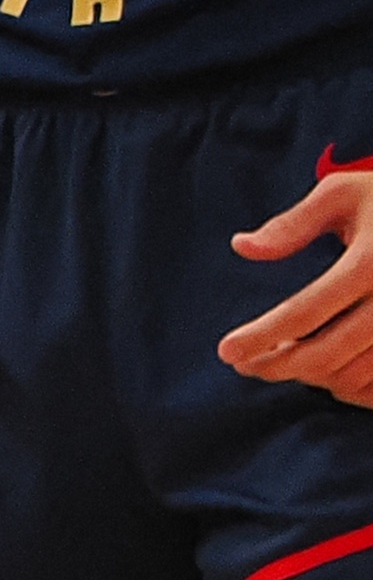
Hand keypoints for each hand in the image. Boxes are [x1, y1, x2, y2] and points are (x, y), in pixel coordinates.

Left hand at [224, 167, 372, 404]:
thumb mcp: (345, 193)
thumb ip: (294, 223)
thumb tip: (241, 246)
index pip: (306, 312)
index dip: (261, 337)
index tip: (226, 351)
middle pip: (326, 354)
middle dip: (277, 366)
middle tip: (244, 364)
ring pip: (352, 377)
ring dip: (309, 379)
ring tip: (278, 362)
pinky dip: (346, 386)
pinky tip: (323, 369)